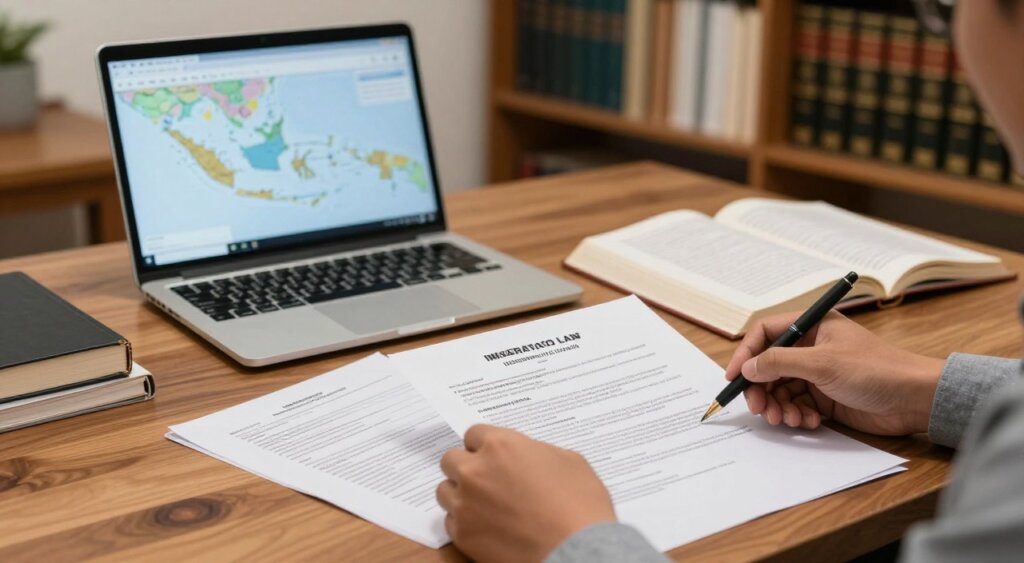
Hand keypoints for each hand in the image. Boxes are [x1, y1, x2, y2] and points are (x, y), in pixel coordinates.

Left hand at [436, 424, 614, 562]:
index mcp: (500, 445)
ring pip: (444, 490)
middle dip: (467, 466)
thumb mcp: (567, 460)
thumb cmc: (580, 505)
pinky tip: (486, 527)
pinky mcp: (463, 535)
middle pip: (451, 460)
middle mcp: (475, 470)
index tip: (492, 456)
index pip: (473, 434)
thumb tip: (527, 457)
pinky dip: (464, 522)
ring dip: (460, 493)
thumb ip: (536, 451)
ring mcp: (465, 504)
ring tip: (483, 504)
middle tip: (487, 479)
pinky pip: (450, 522)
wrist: (576, 550)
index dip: (484, 445)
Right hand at [724, 311, 944, 435]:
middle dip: (762, 389)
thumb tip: (747, 367)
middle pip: (769, 366)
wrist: (915, 400)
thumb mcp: (822, 363)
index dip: (747, 353)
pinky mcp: (826, 397)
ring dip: (779, 406)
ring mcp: (818, 373)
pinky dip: (797, 415)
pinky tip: (809, 421)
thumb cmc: (876, 370)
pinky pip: (797, 405)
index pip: (766, 333)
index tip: (734, 376)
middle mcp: (812, 348)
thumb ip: (780, 362)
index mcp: (812, 327)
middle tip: (759, 408)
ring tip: (787, 419)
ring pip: (781, 389)